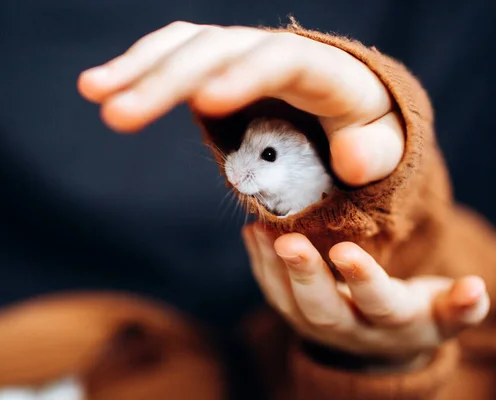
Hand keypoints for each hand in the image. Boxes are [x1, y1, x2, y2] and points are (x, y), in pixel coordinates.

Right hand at [77, 21, 403, 186]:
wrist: (347, 108)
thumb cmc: (366, 133)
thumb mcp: (383, 146)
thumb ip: (377, 153)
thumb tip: (352, 158)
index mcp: (324, 70)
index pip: (281, 61)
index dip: (243, 76)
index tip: (203, 104)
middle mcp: (276, 49)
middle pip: (218, 49)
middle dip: (167, 79)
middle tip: (117, 115)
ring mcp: (242, 53)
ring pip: (186, 44)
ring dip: (137, 66)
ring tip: (92, 91)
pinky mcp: (216, 64)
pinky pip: (173, 53)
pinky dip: (137, 67)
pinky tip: (99, 85)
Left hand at [242, 222, 489, 367]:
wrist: (381, 341)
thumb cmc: (416, 311)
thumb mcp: (442, 311)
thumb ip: (457, 304)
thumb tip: (475, 290)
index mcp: (393, 324)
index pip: (378, 304)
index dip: (363, 280)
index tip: (345, 251)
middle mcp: (351, 331)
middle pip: (324, 310)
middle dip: (306, 276)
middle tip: (288, 242)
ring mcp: (318, 326)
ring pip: (290, 304)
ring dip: (272, 267)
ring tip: (261, 229)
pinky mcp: (295, 315)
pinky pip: (273, 294)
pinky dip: (260, 265)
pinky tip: (252, 234)